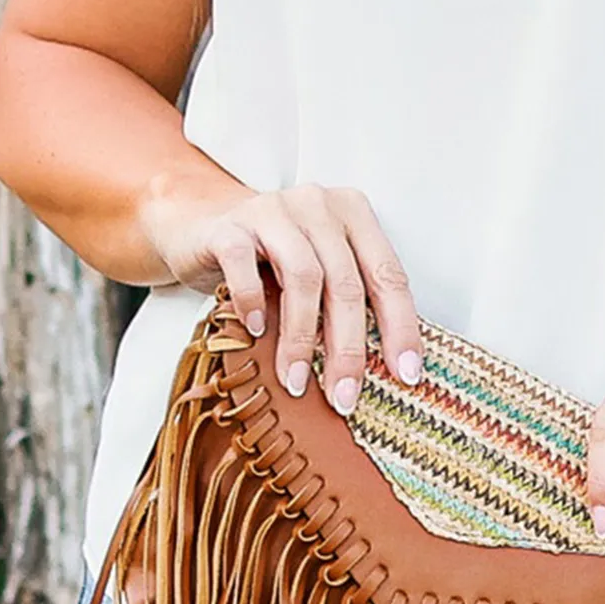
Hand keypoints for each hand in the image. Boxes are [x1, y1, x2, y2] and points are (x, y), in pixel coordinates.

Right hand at [140, 175, 421, 414]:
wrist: (199, 227)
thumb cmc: (270, 261)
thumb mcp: (319, 274)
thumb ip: (347, 302)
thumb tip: (375, 372)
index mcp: (353, 214)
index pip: (388, 276)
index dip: (400, 328)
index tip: (405, 375)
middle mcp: (318, 205)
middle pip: (346, 284)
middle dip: (348, 349)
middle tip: (344, 397)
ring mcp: (273, 210)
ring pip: (303, 277)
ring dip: (302, 338)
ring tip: (297, 381)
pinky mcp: (230, 227)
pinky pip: (245, 266)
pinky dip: (254, 303)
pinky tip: (257, 333)